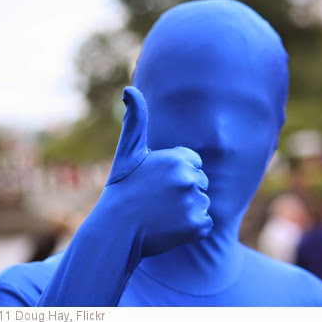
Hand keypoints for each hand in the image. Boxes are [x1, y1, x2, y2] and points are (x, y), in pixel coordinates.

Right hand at [101, 86, 212, 256]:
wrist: (115, 231)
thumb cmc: (121, 190)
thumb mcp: (128, 153)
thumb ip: (135, 120)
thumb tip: (130, 90)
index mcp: (177, 158)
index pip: (193, 163)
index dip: (175, 174)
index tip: (157, 183)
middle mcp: (188, 178)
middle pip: (200, 183)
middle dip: (184, 191)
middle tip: (158, 201)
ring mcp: (193, 203)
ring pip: (203, 203)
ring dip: (187, 210)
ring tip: (162, 215)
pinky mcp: (197, 226)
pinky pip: (205, 224)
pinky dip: (192, 228)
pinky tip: (171, 228)